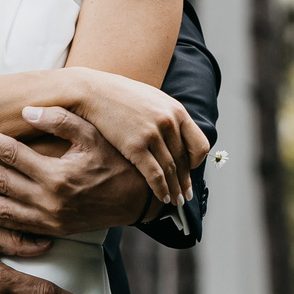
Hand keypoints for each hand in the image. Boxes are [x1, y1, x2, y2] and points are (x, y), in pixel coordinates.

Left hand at [0, 108, 157, 234]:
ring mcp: (49, 220)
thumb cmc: (120, 162)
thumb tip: (28, 110)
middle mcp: (49, 201)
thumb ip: (62, 121)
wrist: (141, 201)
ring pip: (3, 209)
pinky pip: (17, 227)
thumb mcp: (95, 136)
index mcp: (56, 175)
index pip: (10, 153)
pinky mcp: (54, 231)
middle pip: (0, 181)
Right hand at [66, 70, 209, 209]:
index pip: (199, 144)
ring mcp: (152, 134)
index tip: (191, 171)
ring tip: (176, 201)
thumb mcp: (153, 100)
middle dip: (185, 182)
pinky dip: (161, 189)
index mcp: (177, 111)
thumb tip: (178, 135)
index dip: (196, 162)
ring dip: (175, 189)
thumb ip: (168, 117)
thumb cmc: (121, 97)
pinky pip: (154, 174)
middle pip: (184, 161)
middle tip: (186, 196)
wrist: (94, 92)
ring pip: (171, 170)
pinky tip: (163, 198)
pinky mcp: (135, 145)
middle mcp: (168, 122)